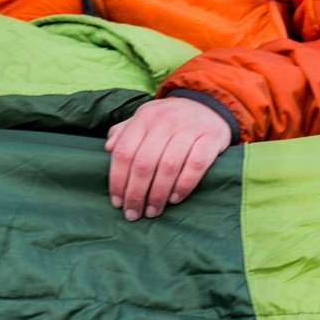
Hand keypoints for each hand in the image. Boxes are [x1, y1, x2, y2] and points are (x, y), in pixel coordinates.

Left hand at [105, 96, 231, 220]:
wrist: (209, 105)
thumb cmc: (170, 119)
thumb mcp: (145, 118)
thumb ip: (125, 132)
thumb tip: (108, 148)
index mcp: (144, 117)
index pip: (124, 152)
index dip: (118, 180)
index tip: (117, 202)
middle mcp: (164, 121)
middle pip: (144, 163)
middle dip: (136, 194)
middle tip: (133, 214)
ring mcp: (189, 129)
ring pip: (168, 167)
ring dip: (158, 195)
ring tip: (152, 211)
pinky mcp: (211, 138)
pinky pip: (196, 166)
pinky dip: (184, 185)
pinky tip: (175, 199)